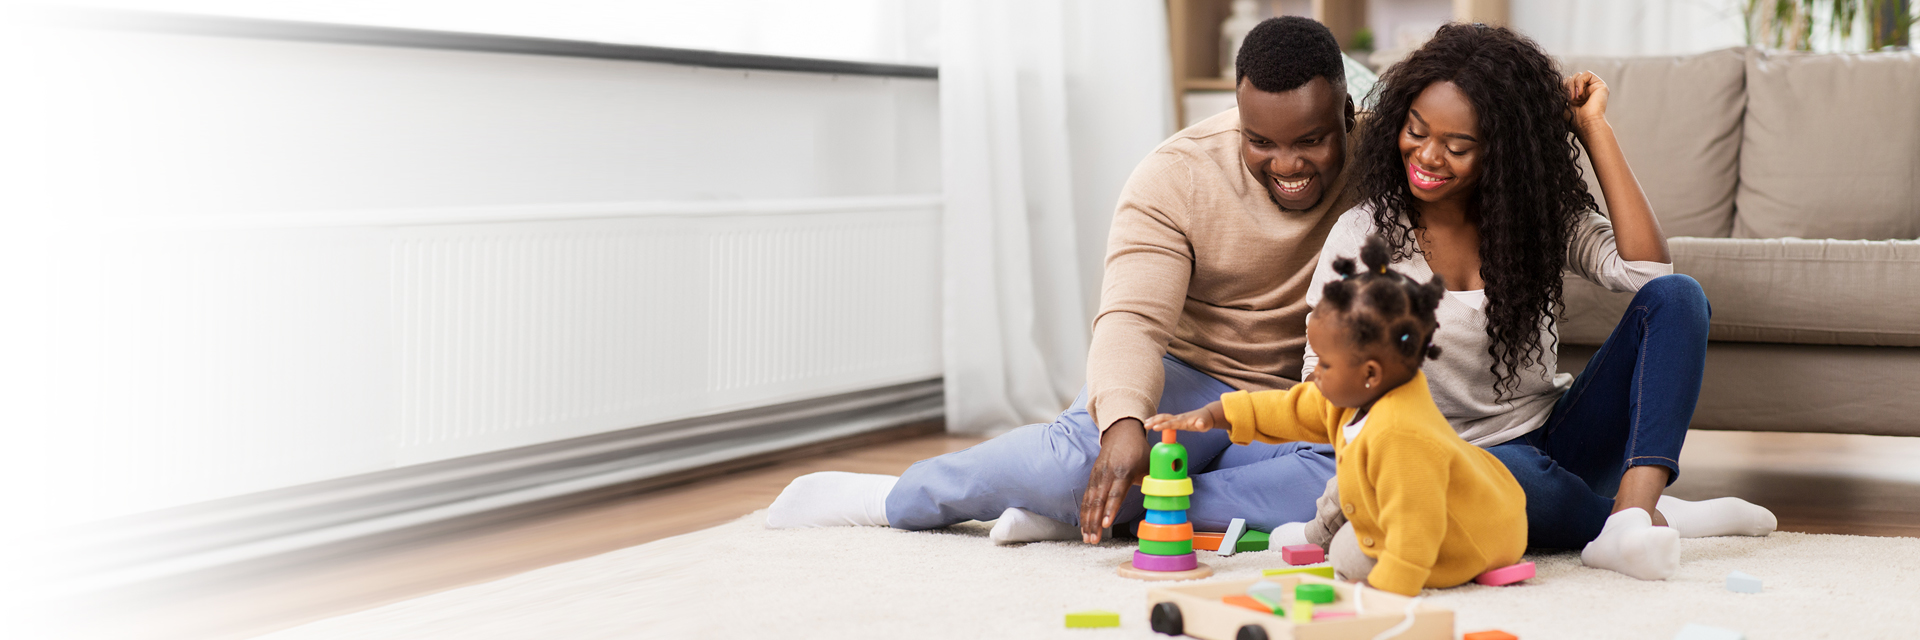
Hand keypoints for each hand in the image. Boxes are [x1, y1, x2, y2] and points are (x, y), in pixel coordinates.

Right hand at [1080, 418, 1150, 542]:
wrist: (1121, 432)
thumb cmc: (1140, 451)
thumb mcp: (1151, 463)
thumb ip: (1158, 479)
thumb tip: (1172, 495)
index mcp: (1123, 471)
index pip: (1115, 493)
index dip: (1110, 509)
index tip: (1106, 523)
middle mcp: (1107, 474)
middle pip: (1098, 501)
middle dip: (1095, 522)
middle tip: (1093, 540)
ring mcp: (1097, 476)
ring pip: (1089, 501)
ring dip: (1087, 521)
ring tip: (1088, 538)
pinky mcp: (1092, 478)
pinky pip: (1086, 498)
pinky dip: (1084, 513)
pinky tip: (1084, 527)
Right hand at [1144, 408, 1217, 432]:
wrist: (1206, 415)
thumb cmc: (1205, 421)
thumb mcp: (1205, 424)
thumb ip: (1202, 424)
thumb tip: (1200, 425)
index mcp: (1183, 421)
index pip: (1171, 423)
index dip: (1163, 426)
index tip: (1154, 428)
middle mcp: (1178, 418)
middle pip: (1164, 418)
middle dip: (1154, 421)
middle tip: (1145, 426)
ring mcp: (1177, 418)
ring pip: (1163, 417)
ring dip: (1154, 419)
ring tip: (1145, 423)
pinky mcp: (1176, 420)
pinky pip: (1165, 419)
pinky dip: (1157, 419)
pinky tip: (1152, 422)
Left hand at [1564, 70, 1609, 132]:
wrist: (1585, 125)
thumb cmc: (1573, 120)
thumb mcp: (1562, 103)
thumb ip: (1558, 91)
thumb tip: (1546, 76)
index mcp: (1577, 96)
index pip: (1566, 82)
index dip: (1562, 87)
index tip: (1562, 98)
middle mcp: (1586, 91)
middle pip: (1572, 77)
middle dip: (1567, 85)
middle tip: (1569, 99)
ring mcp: (1593, 88)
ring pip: (1578, 75)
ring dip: (1572, 85)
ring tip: (1574, 98)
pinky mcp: (1600, 85)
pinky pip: (1587, 73)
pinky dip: (1580, 82)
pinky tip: (1579, 94)